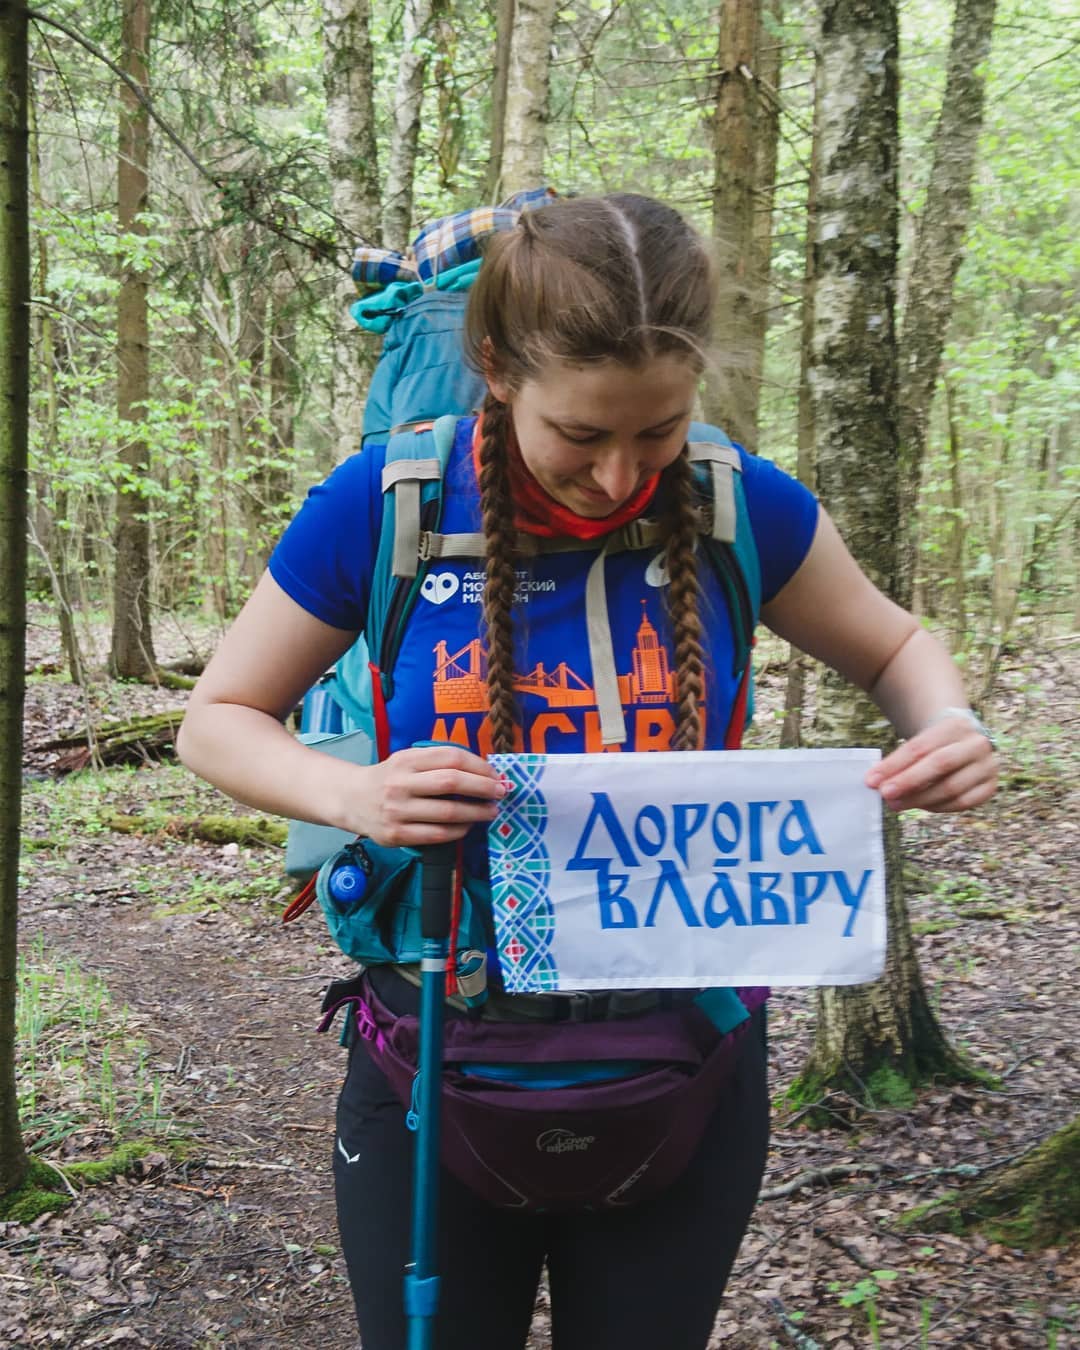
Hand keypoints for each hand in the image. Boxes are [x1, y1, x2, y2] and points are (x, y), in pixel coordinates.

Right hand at [348, 745, 505, 846]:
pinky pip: (436, 835)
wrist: (350, 799)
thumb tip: (482, 771)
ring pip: (447, 812)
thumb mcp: (407, 759)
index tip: (495, 775)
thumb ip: (438, 761)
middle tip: (501, 792)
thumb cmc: (389, 778)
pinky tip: (468, 826)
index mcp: (406, 760)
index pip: (451, 758)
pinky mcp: (395, 835)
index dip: (479, 766)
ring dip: (476, 812)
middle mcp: (400, 784)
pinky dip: (458, 831)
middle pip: (452, 783)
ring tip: (491, 811)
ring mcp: (397, 811)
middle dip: (483, 788)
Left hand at [864, 716, 997, 812]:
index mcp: (955, 725)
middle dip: (908, 782)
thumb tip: (875, 782)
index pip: (920, 746)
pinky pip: (962, 802)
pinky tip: (920, 806)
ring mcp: (987, 766)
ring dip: (920, 800)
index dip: (894, 765)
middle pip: (940, 764)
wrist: (961, 743)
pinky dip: (938, 807)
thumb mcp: (918, 743)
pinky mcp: (989, 787)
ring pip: (951, 787)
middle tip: (885, 795)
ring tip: (897, 804)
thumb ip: (898, 760)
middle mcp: (976, 743)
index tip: (872, 780)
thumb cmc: (933, 744)